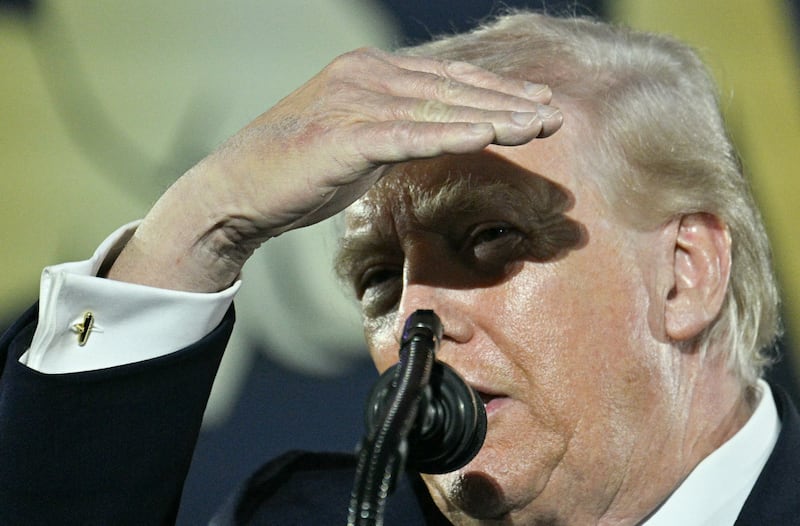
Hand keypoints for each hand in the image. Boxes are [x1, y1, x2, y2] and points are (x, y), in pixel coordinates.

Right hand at [108, 48, 562, 291]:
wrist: (238, 189)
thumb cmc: (297, 170)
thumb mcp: (357, 141)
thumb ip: (396, 130)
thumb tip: (436, 136)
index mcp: (369, 71)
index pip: (445, 79)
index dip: (494, 90)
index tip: (535, 103)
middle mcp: (365, 75)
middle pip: (451, 87)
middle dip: (506, 100)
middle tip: (553, 114)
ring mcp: (354, 100)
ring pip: (438, 107)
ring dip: (493, 116)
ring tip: (538, 125)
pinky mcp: (346, 134)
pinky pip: (411, 134)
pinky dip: (454, 134)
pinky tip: (490, 136)